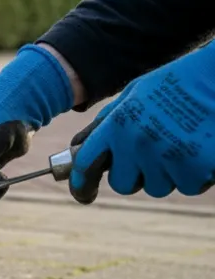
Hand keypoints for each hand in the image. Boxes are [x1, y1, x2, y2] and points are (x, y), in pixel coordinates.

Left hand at [69, 41, 214, 203]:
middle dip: (136, 174)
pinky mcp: (197, 167)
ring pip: (158, 187)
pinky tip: (202, 148)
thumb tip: (78, 147)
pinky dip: (196, 173)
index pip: (86, 164)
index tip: (84, 194)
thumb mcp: (134, 94)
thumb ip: (107, 122)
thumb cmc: (178, 84)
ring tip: (183, 142)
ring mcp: (167, 156)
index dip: (82, 184)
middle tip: (154, 153)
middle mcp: (137, 143)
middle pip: (123, 184)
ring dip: (168, 173)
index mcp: (118, 124)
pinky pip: (189, 185)